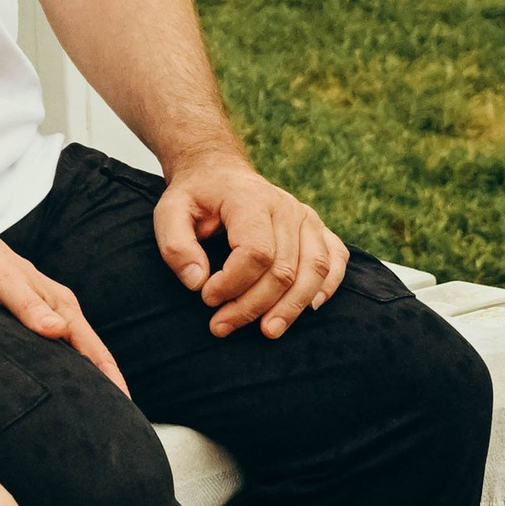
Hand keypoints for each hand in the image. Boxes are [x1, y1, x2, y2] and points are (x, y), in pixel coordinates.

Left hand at [0, 214, 130, 394]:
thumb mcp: (3, 284)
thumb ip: (29, 307)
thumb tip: (58, 331)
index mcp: (61, 305)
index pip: (95, 351)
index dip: (112, 380)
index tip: (125, 407)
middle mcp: (57, 312)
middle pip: (88, 356)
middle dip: (103, 386)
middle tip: (112, 420)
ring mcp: (41, 316)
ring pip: (69, 355)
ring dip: (81, 380)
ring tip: (88, 411)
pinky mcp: (23, 320)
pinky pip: (48, 351)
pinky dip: (57, 370)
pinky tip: (53, 386)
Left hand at [153, 151, 347, 339]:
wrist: (219, 174)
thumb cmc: (195, 197)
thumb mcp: (169, 212)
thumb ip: (176, 246)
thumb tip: (197, 282)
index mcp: (250, 199)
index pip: (256, 252)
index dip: (233, 283)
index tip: (206, 298)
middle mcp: (286, 207)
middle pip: (283, 269)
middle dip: (253, 305)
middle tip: (221, 326)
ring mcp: (307, 218)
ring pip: (314, 270)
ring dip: (292, 307)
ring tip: (268, 331)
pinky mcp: (318, 229)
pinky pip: (335, 260)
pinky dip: (328, 286)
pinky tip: (309, 308)